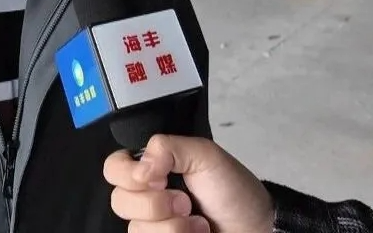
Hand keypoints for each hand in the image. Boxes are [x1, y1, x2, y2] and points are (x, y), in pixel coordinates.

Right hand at [103, 135, 274, 232]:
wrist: (259, 230)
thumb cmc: (234, 190)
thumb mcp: (204, 155)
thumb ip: (167, 147)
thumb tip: (140, 169)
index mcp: (151, 170)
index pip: (113, 168)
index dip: (128, 174)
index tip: (159, 178)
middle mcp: (146, 198)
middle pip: (119, 201)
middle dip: (155, 204)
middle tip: (185, 202)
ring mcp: (154, 227)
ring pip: (134, 230)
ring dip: (171, 228)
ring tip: (198, 224)